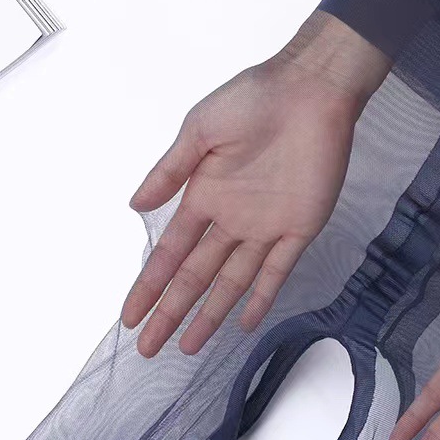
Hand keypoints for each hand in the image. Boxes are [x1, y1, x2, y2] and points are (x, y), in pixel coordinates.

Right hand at [121, 12, 388, 356]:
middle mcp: (232, 220)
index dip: (149, 287)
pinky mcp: (300, 228)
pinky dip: (263, 297)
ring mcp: (266, 228)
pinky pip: (278, 270)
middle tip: (149, 348)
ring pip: (233, 282)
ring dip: (211, 313)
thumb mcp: (199, 131)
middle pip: (196, 277)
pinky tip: (244, 322)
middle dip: (172, 312)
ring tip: (189, 346)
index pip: (170, 254)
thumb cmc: (253, 102)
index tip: (129, 316)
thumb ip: (170, 172)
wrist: (310, 92)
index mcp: (204, 197)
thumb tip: (134, 206)